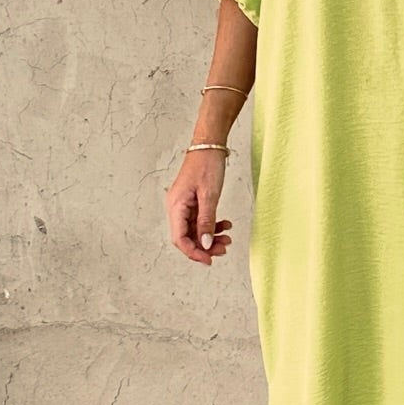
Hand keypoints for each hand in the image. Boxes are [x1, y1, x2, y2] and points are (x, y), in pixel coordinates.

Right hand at [167, 150, 233, 265]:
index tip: (209, 260)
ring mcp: (184, 205)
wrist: (209, 145)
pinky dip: (212, 226)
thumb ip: (207, 221)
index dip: (194, 252)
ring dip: (211, 237)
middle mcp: (177, 207)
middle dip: (205, 246)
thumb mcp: (209, 195)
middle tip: (222, 249)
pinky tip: (225, 225)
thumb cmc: (207, 165)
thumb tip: (205, 244)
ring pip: (195, 230)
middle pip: (187, 237)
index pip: (180, 239)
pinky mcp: (193, 202)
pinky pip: (200, 221)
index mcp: (176, 206)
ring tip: (227, 239)